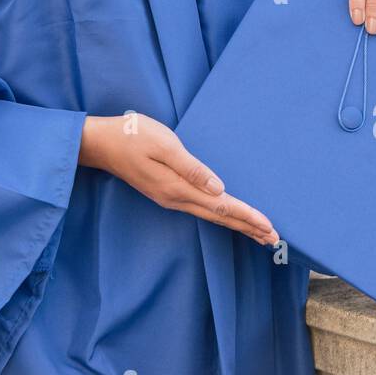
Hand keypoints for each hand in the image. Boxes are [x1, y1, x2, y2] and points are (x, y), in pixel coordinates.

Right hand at [79, 114, 278, 245]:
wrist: (101, 144)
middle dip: (248, 227)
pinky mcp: (166, 192)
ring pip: (211, 215)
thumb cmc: (132, 136)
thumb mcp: (163, 145)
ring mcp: (170, 198)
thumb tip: (219, 188)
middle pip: (219, 217)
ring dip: (237, 224)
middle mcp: (176, 199)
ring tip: (258, 233)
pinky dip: (221, 215)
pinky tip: (227, 215)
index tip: (269, 226)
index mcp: (178, 188)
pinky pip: (201, 209)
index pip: (221, 206)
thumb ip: (191, 168)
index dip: (247, 216)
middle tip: (274, 238)